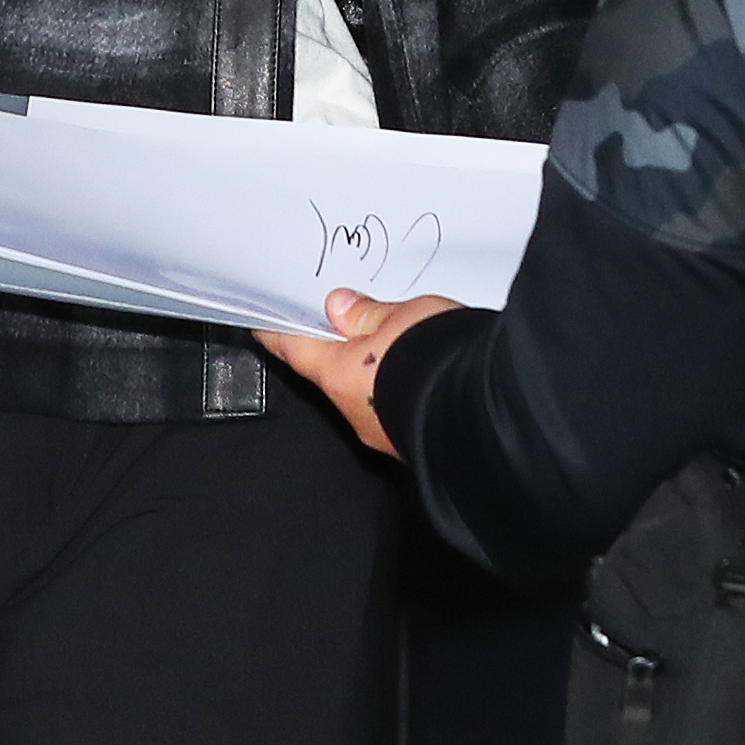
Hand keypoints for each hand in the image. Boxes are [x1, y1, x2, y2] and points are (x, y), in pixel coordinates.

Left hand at [256, 288, 461, 457]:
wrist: (482, 413)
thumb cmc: (436, 360)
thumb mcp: (400, 317)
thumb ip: (367, 313)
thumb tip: (338, 306)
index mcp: (338, 374)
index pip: (294, 350)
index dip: (277, 333)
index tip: (262, 323)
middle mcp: (352, 410)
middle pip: (331, 372)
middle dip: (334, 348)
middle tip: (337, 319)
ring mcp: (381, 431)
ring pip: (363, 392)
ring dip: (370, 369)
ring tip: (390, 339)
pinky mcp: (408, 438)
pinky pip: (391, 406)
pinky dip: (395, 386)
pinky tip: (414, 368)